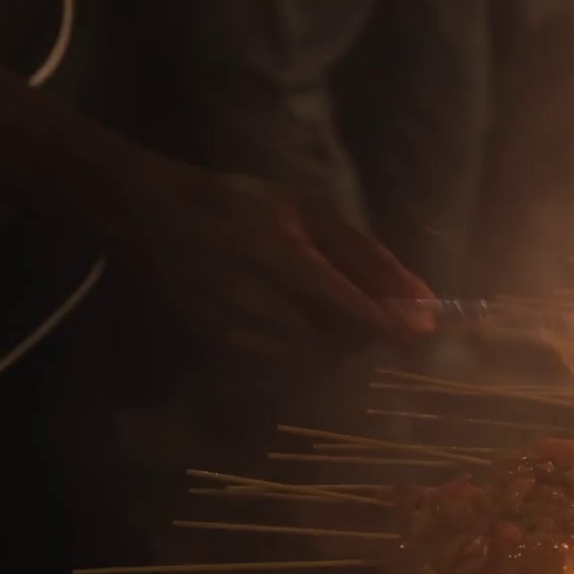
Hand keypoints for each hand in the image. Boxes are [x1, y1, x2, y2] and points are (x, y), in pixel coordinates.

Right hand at [113, 167, 435, 374]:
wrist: (149, 215)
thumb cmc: (240, 205)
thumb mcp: (307, 211)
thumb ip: (368, 257)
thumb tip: (424, 303)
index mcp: (273, 250)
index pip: (344, 306)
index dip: (386, 324)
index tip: (418, 329)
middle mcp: (245, 294)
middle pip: (331, 341)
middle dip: (360, 331)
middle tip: (363, 309)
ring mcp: (223, 328)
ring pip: (308, 361)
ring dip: (332, 345)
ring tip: (321, 312)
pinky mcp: (211, 349)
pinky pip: (279, 368)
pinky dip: (300, 355)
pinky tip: (292, 327)